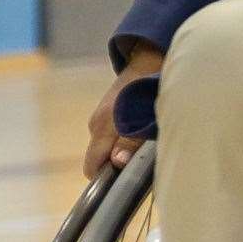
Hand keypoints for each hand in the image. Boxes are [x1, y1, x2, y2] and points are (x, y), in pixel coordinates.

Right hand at [83, 41, 165, 178]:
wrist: (149, 57)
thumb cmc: (150, 87)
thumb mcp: (144, 115)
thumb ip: (131, 139)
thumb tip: (116, 162)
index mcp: (103, 126)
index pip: (92, 166)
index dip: (105, 179)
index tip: (123, 184)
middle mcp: (97, 123)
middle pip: (100, 159)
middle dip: (117, 165)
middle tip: (142, 164)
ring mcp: (100, 116)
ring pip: (107, 147)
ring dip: (123, 151)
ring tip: (146, 146)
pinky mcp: (106, 111)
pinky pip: (111, 135)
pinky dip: (123, 139)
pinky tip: (142, 133)